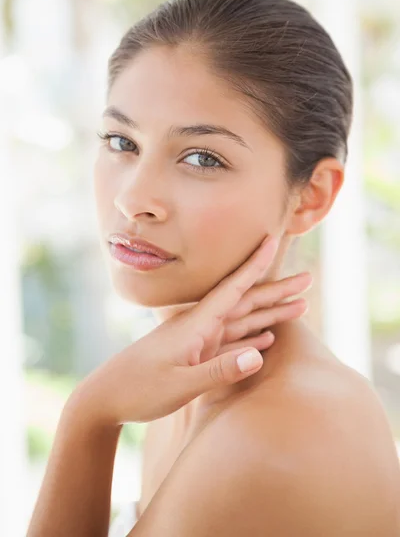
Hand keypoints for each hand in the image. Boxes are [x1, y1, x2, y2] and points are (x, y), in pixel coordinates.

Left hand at [68, 236, 311, 425]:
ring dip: (271, 313)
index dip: (255, 263)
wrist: (106, 397)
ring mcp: (200, 341)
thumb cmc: (139, 389)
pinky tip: (268, 338)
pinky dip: (252, 338)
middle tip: (308, 280)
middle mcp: (201, 326)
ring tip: (300, 306)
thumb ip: (219, 370)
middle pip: (246, 302)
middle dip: (277, 290)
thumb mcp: (180, 383)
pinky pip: (231, 342)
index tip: (272, 239)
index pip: (233, 287)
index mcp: (197, 323)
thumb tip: (261, 355)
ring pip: (242, 321)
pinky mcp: (197, 356)